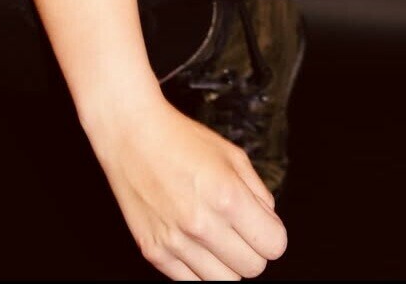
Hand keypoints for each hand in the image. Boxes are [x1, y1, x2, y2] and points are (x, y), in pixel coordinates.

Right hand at [89, 91, 286, 278]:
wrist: (132, 137)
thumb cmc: (182, 140)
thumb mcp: (233, 156)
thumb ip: (259, 194)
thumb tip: (269, 223)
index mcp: (227, 196)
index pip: (274, 245)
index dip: (273, 235)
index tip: (264, 225)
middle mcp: (202, 225)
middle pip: (252, 268)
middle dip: (254, 250)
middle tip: (241, 229)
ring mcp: (176, 243)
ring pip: (224, 282)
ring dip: (227, 263)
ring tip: (217, 235)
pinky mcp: (154, 253)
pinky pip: (191, 282)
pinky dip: (200, 267)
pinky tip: (195, 241)